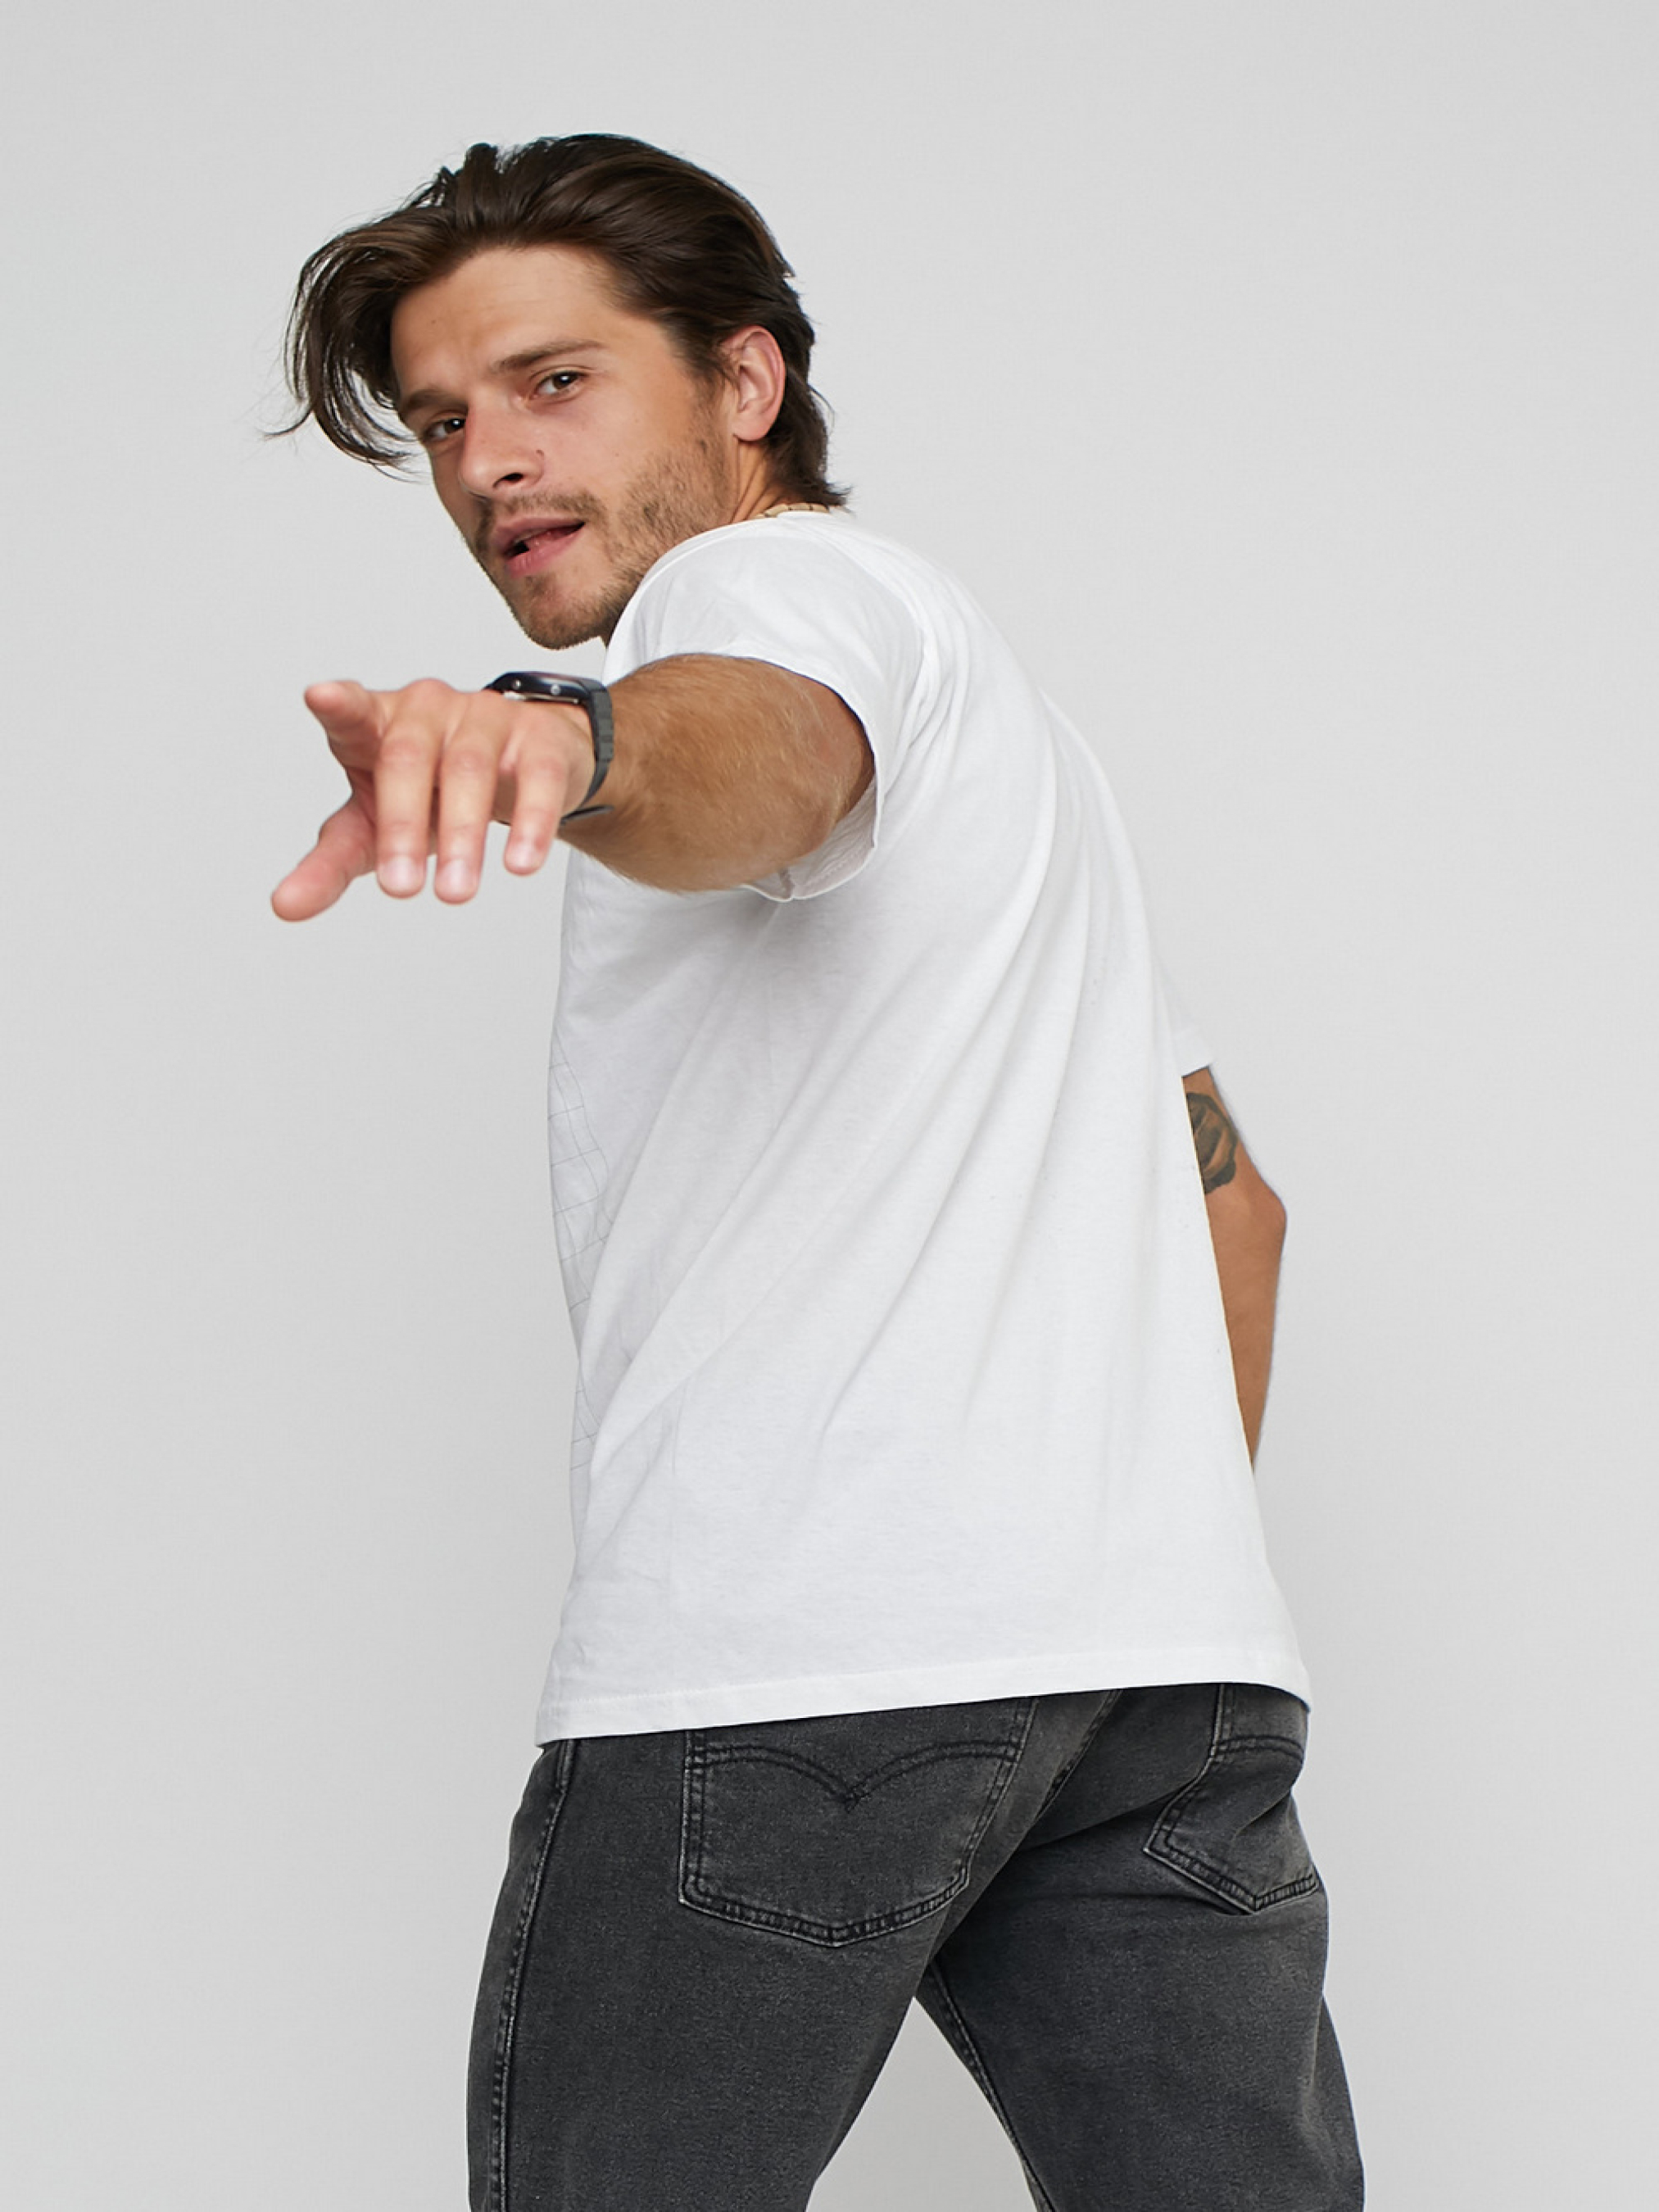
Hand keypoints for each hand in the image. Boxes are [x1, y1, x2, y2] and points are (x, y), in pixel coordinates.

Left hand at [270, 678, 593, 921]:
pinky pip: (536, 777)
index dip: (338, 704)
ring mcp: (484, 717)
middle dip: (402, 826)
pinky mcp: (538, 739)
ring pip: (468, 770)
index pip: (351, 711)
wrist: (522, 770)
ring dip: (462, 835)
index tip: (320, 697)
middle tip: (401, 890)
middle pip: (407, 759)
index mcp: (376, 725)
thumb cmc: (432, 794)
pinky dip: (529, 822)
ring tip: (455, 893)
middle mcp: (426, 710)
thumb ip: (330, 863)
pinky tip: (519, 864)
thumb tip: (284, 906)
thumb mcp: (374, 828)